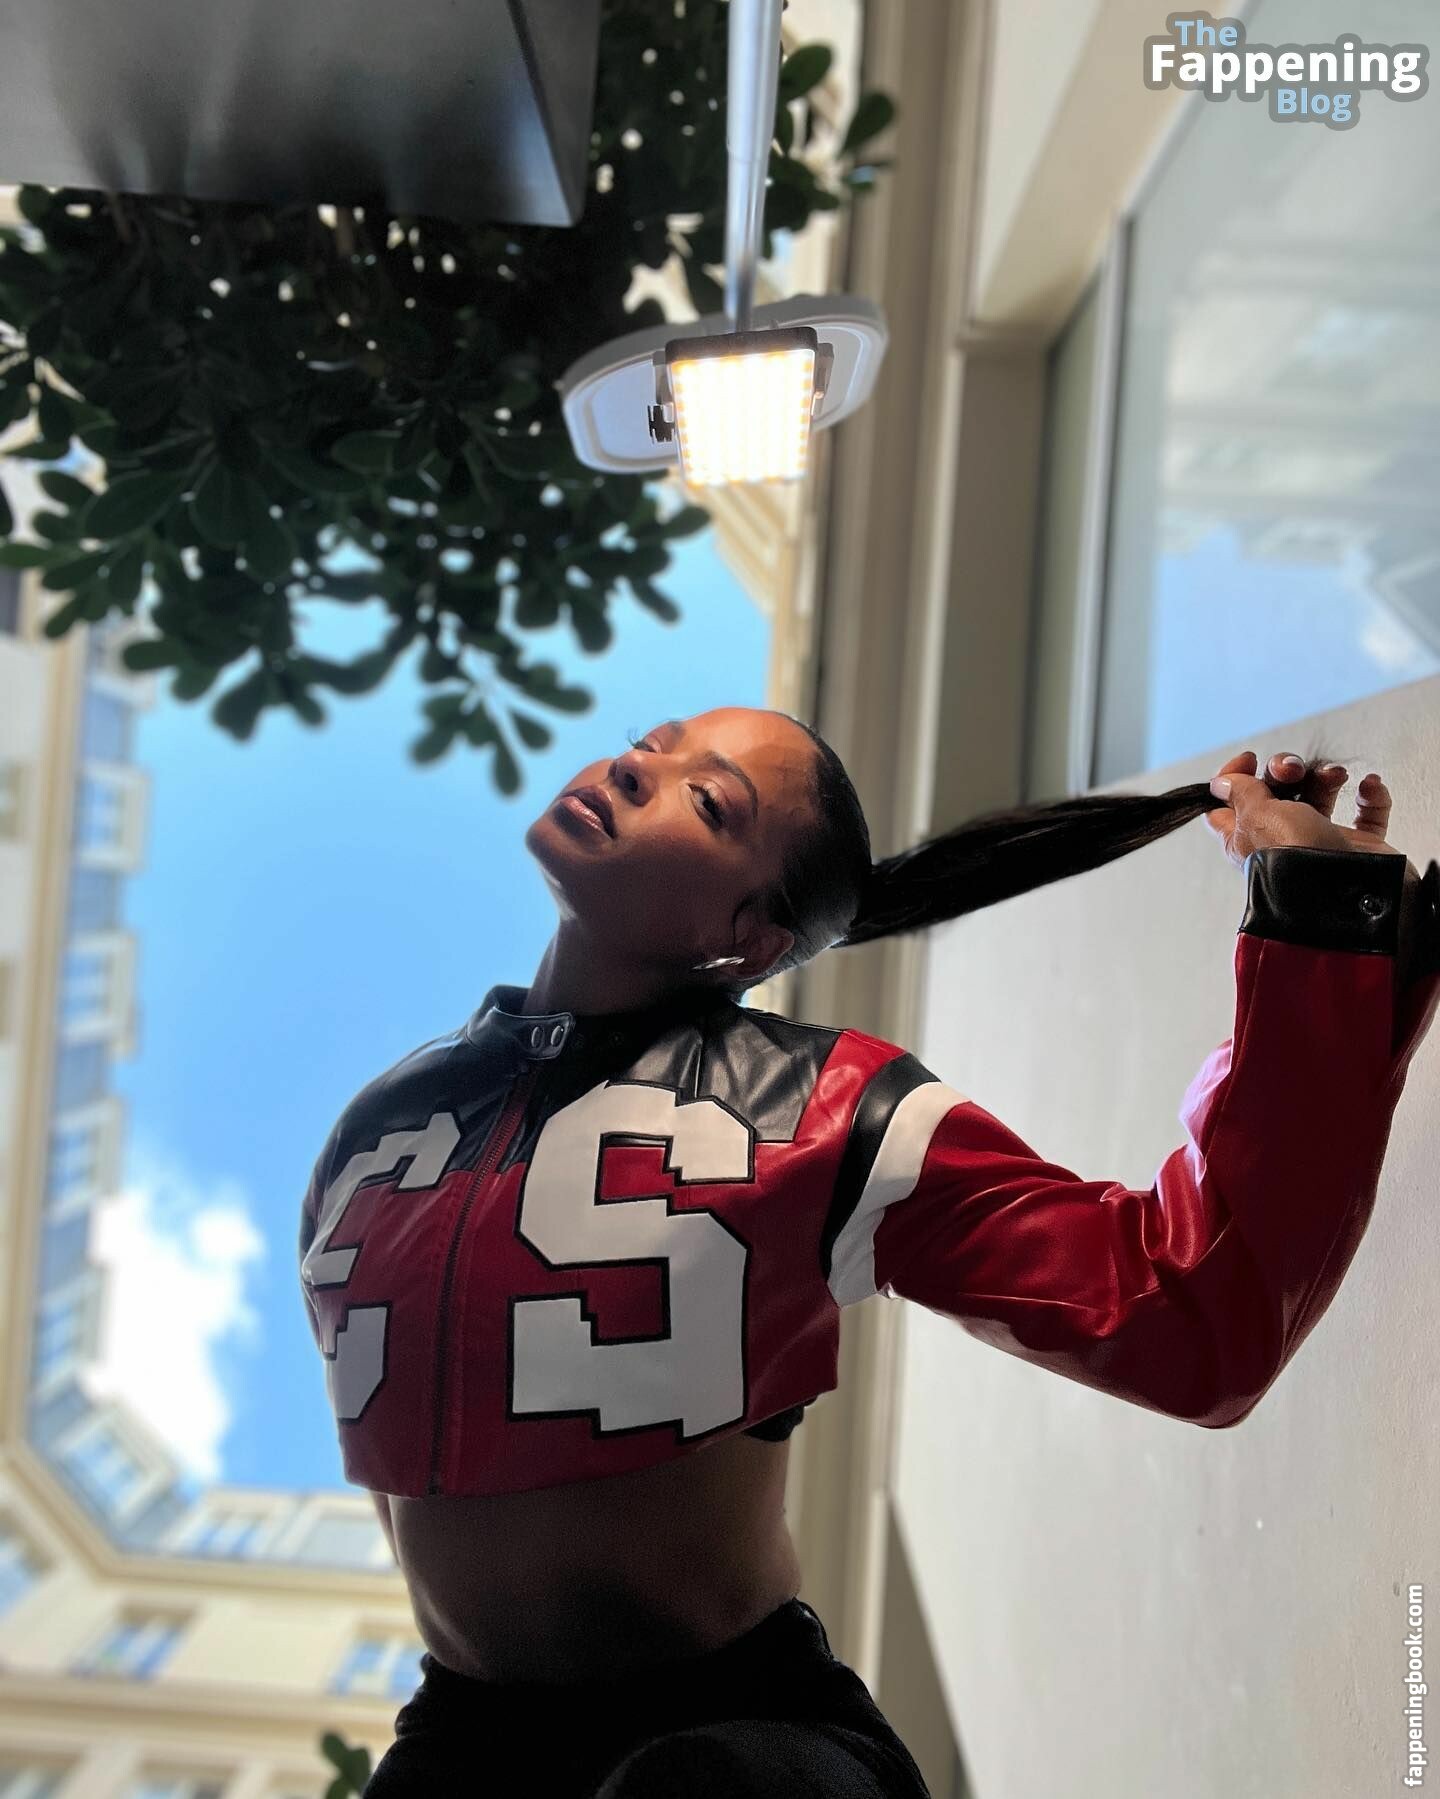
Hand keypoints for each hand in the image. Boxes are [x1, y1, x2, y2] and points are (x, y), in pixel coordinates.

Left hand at [1203, 749, 1407, 872]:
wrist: (1354, 893)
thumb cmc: (1300, 859)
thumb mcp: (1260, 818)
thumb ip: (1242, 794)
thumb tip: (1220, 783)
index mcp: (1247, 840)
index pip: (1227, 806)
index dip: (1234, 778)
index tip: (1250, 760)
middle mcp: (1282, 841)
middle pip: (1276, 792)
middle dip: (1285, 770)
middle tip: (1292, 769)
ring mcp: (1321, 841)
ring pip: (1320, 796)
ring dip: (1326, 777)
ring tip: (1335, 776)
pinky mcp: (1357, 846)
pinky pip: (1366, 812)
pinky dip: (1370, 795)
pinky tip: (1368, 786)